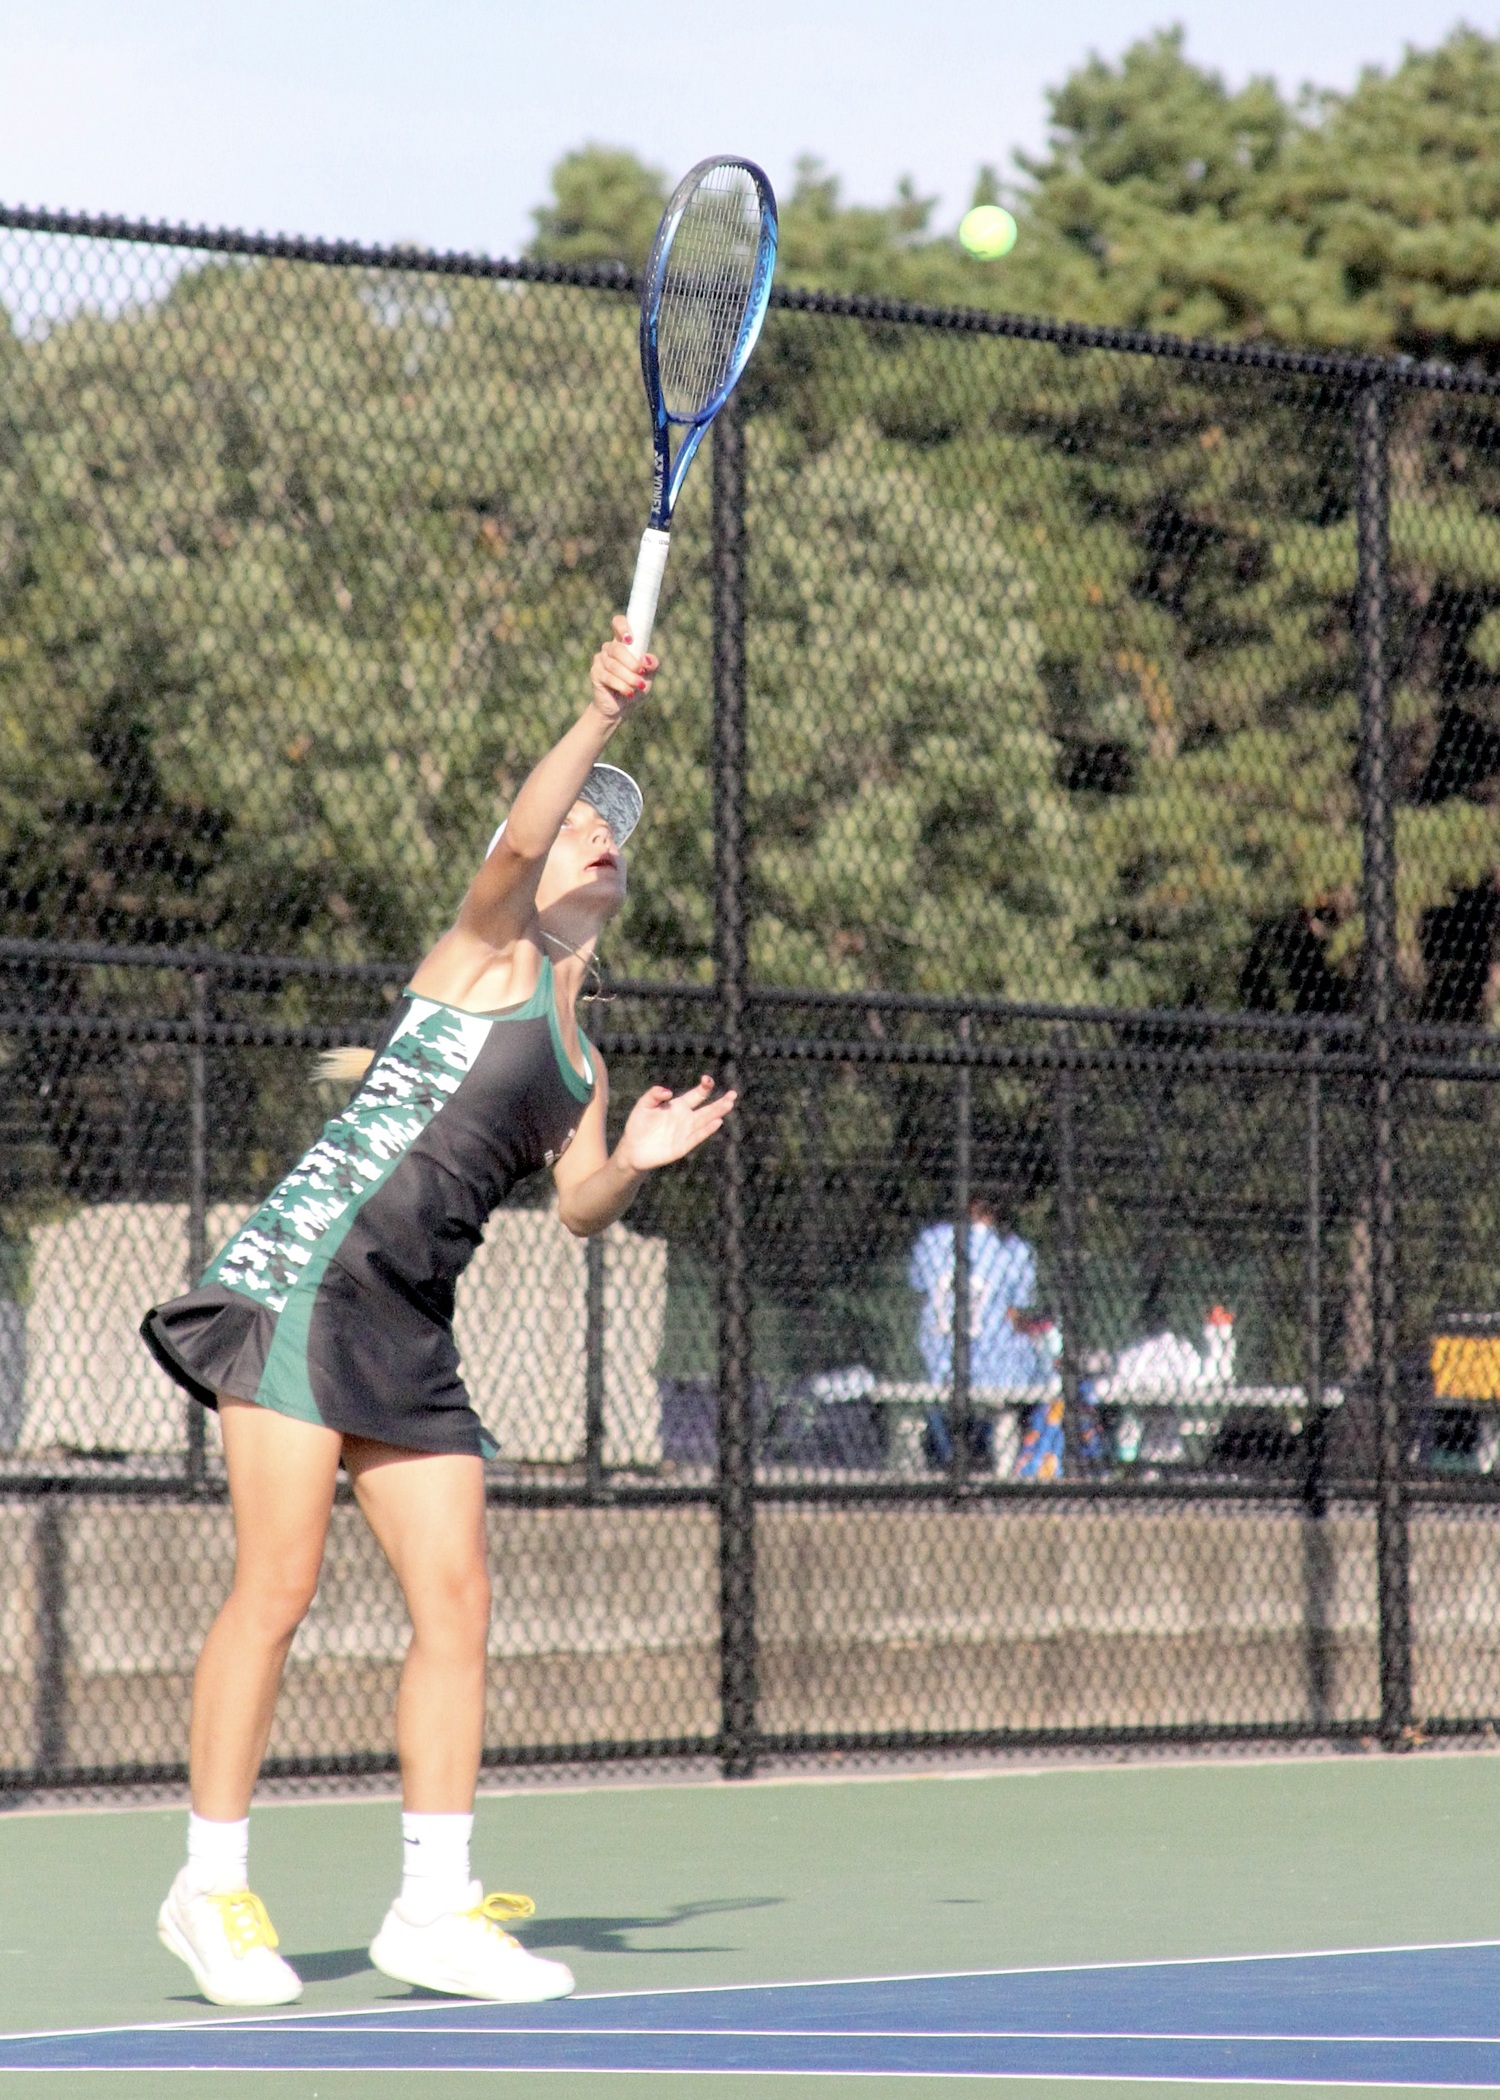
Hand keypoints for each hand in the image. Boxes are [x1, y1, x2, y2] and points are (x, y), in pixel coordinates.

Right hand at [589, 615, 658, 725]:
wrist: (621, 707)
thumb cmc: (636, 687)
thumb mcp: (649, 675)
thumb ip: (652, 665)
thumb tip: (646, 659)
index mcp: (622, 643)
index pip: (618, 623)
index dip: (622, 626)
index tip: (630, 639)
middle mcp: (609, 648)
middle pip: (618, 649)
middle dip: (632, 663)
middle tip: (641, 674)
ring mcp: (600, 660)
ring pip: (614, 665)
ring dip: (629, 677)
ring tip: (638, 686)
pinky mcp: (595, 673)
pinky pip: (608, 676)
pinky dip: (621, 685)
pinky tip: (628, 693)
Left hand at [616, 1076, 736, 1173]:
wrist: (632, 1149)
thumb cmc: (638, 1125)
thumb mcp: (643, 1105)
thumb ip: (653, 1095)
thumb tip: (668, 1092)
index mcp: (679, 1106)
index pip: (697, 1095)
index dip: (705, 1087)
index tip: (707, 1080)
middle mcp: (686, 1118)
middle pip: (707, 1109)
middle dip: (720, 1102)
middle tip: (733, 1095)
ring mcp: (686, 1132)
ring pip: (706, 1121)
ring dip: (717, 1113)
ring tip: (729, 1104)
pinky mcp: (683, 1146)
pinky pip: (697, 1137)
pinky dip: (707, 1130)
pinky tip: (717, 1122)